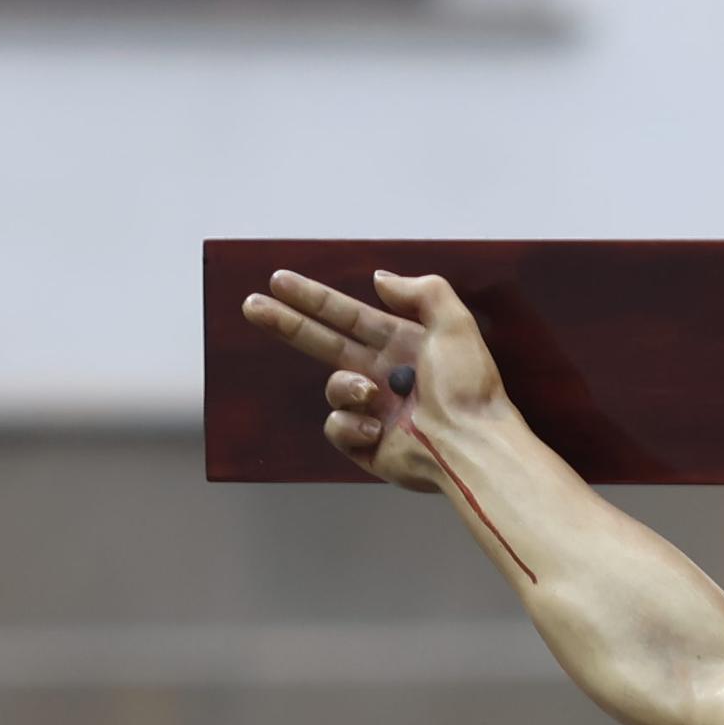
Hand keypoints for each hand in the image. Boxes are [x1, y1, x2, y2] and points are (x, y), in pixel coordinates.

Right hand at [237, 266, 502, 491]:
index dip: (313, 299)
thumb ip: (422, 290)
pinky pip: (337, 426)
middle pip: (324, 343)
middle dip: (287, 324)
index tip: (279, 281)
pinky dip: (350, 423)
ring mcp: (375, 410)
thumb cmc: (469, 387)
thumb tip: (379, 280)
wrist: (472, 444)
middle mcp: (386, 375)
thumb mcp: (454, 323)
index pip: (347, 316)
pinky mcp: (368, 445)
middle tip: (252, 306)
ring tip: (371, 393)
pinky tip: (376, 427)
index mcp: (402, 345)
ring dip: (344, 386)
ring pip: (333, 387)